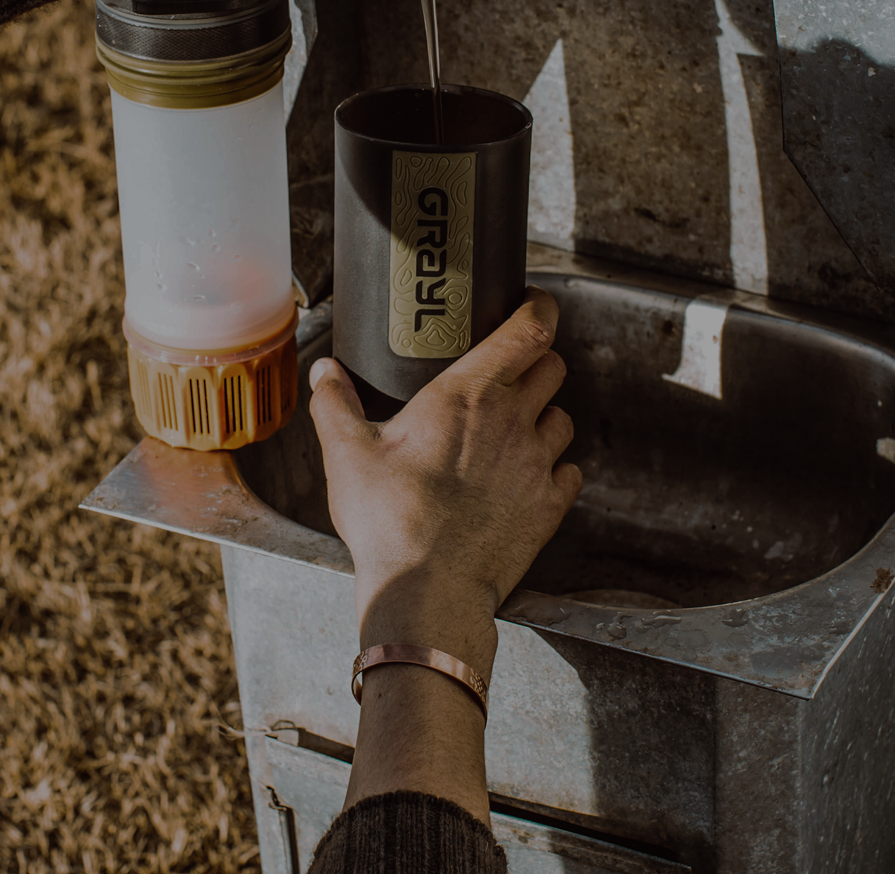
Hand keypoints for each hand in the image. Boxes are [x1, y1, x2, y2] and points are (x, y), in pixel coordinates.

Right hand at [309, 288, 580, 672]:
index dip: (540, 308)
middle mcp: (514, 420)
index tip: (534, 303)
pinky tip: (529, 477)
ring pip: (564, 418)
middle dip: (538, 360)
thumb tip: (324, 373)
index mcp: (468, 394)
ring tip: (516, 427)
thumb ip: (336, 404)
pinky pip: (569, 472)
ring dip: (545, 415)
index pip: (529, 330)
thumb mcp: (347, 454)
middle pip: (553, 367)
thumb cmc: (388, 521)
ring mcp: (537, 464)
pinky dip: (556, 468)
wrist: (428, 591)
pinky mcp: (549, 507)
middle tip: (512, 369)